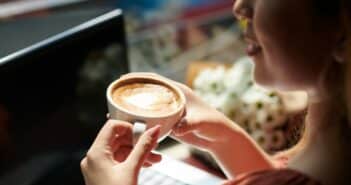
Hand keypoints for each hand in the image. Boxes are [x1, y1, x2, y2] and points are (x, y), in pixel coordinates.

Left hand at [80, 120, 160, 184]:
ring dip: (138, 152)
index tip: (143, 131)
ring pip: (120, 151)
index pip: (112, 127)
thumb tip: (153, 130)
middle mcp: (93, 159)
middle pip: (117, 139)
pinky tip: (146, 163)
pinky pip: (119, 161)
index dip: (129, 127)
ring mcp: (97, 168)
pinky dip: (132, 161)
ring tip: (155, 158)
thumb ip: (144, 147)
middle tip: (153, 145)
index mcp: (96, 154)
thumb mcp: (132, 169)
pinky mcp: (103, 176)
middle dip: (137, 142)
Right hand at [120, 72, 243, 152]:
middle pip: (148, 91)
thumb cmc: (214, 125)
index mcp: (179, 91)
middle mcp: (172, 99)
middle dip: (131, 91)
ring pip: (147, 105)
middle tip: (113, 94)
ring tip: (115, 110)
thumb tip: (177, 128)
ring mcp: (170, 110)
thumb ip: (190, 123)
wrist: (219, 137)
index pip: (155, 79)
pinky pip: (151, 118)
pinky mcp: (169, 122)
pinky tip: (129, 124)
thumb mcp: (202, 122)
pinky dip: (140, 120)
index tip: (123, 78)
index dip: (139, 77)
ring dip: (133, 106)